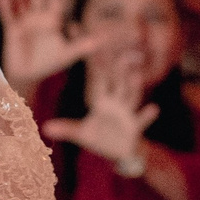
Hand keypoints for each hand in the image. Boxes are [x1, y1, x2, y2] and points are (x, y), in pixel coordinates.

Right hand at [0, 0, 100, 92]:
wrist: (29, 75)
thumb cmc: (50, 61)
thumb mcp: (67, 54)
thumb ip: (81, 46)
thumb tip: (102, 40)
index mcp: (53, 17)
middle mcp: (38, 14)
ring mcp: (24, 19)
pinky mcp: (11, 28)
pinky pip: (8, 15)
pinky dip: (5, 6)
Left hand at [39, 50, 156, 169]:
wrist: (120, 152)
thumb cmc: (101, 137)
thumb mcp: (82, 134)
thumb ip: (66, 129)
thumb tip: (45, 128)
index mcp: (101, 101)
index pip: (99, 79)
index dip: (97, 64)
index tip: (97, 47)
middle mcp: (116, 103)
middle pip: (117, 84)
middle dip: (119, 70)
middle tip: (120, 53)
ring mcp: (126, 114)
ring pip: (130, 98)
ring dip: (133, 88)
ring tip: (136, 76)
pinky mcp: (134, 127)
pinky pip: (141, 120)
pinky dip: (147, 115)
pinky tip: (154, 108)